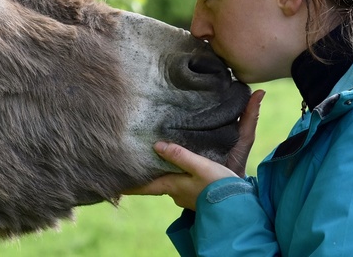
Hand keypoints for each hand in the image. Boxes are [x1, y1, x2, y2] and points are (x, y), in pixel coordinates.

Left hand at [124, 89, 263, 209]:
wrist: (241, 208)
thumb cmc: (220, 188)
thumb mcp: (201, 167)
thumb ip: (180, 156)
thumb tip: (156, 145)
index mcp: (172, 186)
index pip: (144, 186)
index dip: (128, 185)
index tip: (111, 184)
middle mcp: (176, 192)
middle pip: (154, 181)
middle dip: (144, 173)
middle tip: (131, 163)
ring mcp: (187, 195)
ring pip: (168, 181)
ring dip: (162, 172)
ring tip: (154, 159)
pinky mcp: (197, 194)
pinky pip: (181, 182)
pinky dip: (177, 173)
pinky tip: (181, 167)